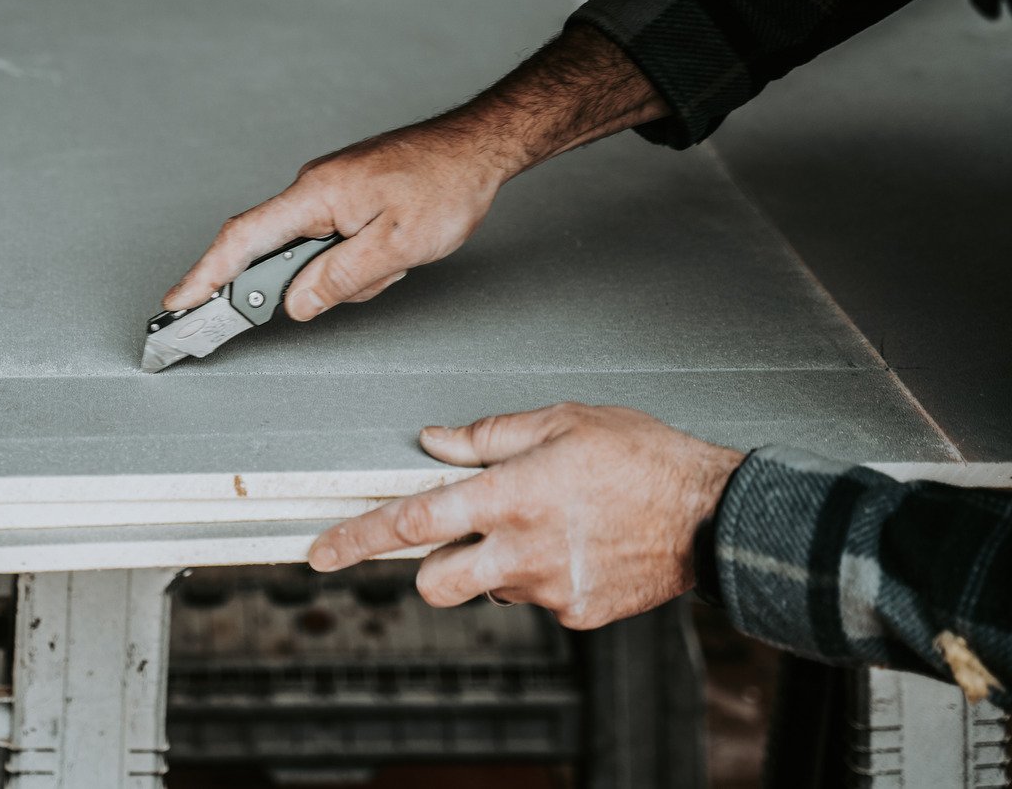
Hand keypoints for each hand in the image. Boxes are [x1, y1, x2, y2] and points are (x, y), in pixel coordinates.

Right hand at [161, 26, 668, 320]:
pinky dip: (361, 259)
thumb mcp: (395, 246)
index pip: (242, 241)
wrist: (479, 146)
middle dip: (305, 283)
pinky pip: (336, 243)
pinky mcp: (348, 199)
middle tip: (334, 286)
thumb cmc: (445, 185)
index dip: (204, 277)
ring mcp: (330, 193)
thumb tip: (296, 304)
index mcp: (314, 196)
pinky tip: (396, 249)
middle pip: (277, 252)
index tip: (177, 306)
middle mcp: (312, 189)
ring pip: (315, 254)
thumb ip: (338, 278)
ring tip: (396, 258)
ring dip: (351, 272)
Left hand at [307, 403, 744, 628]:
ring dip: (494, 567)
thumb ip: (489, 436)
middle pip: (435, 582)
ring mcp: (547, 588)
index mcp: (509, 495)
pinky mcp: (575, 612)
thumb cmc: (643, 458)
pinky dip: (541, 577)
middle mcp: (520, 549)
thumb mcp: (562, 422)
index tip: (324, 550)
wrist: (711, 513)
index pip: (412, 521)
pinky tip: (575, 547)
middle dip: (432, 566)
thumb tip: (437, 441)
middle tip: (459, 539)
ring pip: (487, 590)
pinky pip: (535, 600)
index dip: (358, 537)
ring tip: (542, 530)